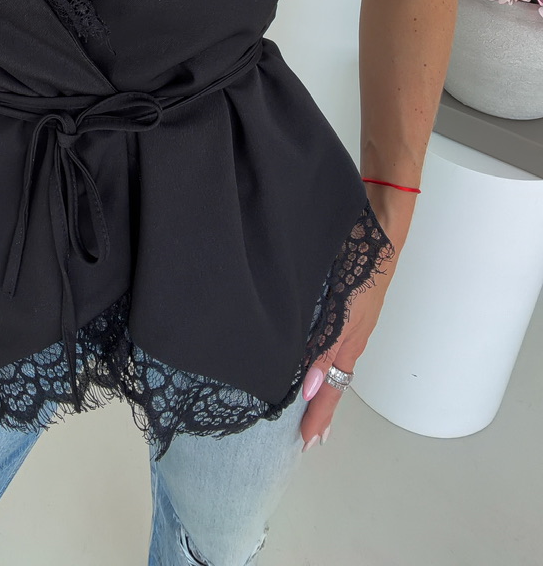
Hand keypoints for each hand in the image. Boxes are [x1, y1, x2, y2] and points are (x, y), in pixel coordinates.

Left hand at [298, 237, 399, 450]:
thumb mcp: (344, 313)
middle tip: (301, 431)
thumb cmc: (365, 266)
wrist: (374, 224)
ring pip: (321, 355)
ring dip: (310, 378)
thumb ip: (326, 348)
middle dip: (316, 405)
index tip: (307, 443)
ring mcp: (340, 315)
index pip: (332, 388)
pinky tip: (292, 345)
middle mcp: (343, 332)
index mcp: (349, 341)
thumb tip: (311, 388)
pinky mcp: (331, 296)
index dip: (320, 414)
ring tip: (295, 397)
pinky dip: (307, 347)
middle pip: (328, 377)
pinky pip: (316, 331)